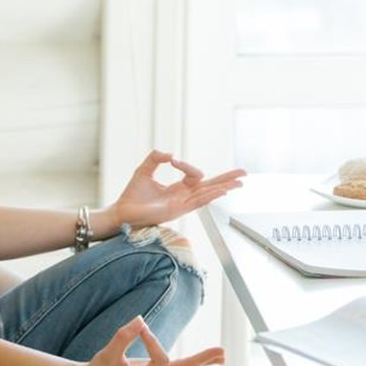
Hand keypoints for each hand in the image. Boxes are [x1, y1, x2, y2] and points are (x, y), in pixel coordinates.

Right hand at [76, 316, 223, 365]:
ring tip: (222, 355)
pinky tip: (206, 359)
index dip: (152, 340)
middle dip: (201, 360)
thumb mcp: (107, 353)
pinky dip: (191, 362)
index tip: (139, 327)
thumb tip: (141, 319)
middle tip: (223, 353)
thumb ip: (123, 337)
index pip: (160, 358)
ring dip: (201, 361)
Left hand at [110, 150, 245, 228]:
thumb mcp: (144, 170)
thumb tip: (171, 154)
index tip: (173, 160)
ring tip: (239, 182)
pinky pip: (197, 202)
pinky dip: (210, 195)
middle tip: (244, 174)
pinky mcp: (177, 211)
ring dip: (223, 187)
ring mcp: (181, 205)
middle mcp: (183, 197)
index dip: (187, 165)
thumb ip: (156, 158)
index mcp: (177, 189)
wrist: (121, 212)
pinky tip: (222, 191)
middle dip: (227, 180)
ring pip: (207, 194)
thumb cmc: (132, 195)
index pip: (193, 175)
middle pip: (210, 187)